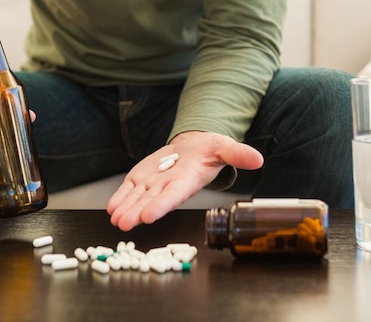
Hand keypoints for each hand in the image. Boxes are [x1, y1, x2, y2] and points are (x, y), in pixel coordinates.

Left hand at [107, 131, 263, 230]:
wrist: (194, 146)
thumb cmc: (210, 150)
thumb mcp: (225, 146)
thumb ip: (237, 154)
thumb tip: (258, 159)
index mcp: (187, 180)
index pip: (174, 195)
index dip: (162, 205)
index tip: (150, 215)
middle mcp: (168, 186)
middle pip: (152, 201)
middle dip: (138, 213)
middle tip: (126, 223)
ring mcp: (153, 183)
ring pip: (137, 198)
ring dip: (126, 209)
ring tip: (116, 219)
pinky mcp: (142, 178)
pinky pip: (130, 189)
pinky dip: (120, 197)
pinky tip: (112, 207)